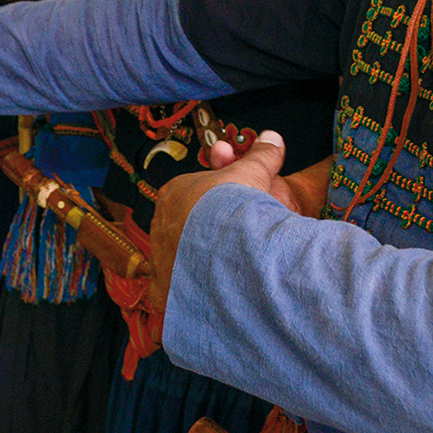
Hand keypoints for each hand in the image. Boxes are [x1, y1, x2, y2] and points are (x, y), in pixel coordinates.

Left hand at [149, 131, 289, 311]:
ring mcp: (160, 259)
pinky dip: (186, 294)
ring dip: (197, 262)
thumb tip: (273, 136)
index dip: (214, 200)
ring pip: (178, 259)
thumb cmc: (233, 204)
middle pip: (184, 227)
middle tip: (233, 239)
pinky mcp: (165, 290)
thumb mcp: (251, 173)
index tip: (234, 207)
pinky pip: (173, 292)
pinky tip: (205, 296)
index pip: (190, 194)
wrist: (226, 245)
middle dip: (204, 231)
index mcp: (174, 194)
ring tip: (226, 267)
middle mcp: (159, 225)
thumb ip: (260, 156)